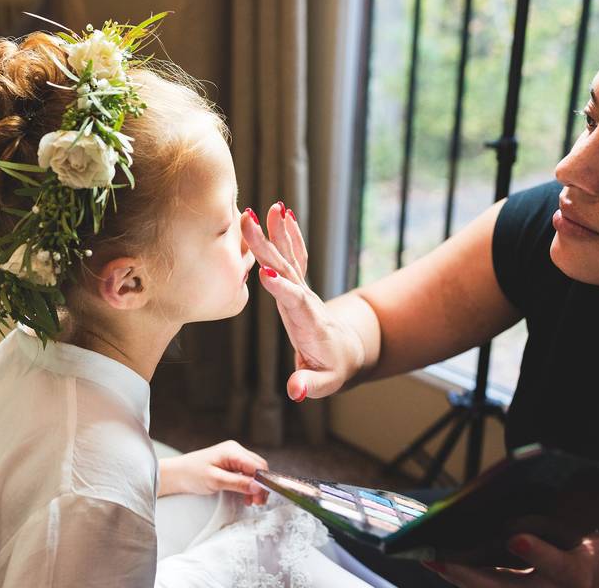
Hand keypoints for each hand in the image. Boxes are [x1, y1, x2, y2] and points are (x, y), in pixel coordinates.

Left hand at [158, 440, 269, 504]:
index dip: (263, 482)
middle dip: (260, 485)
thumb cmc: (192, 474)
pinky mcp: (231, 463)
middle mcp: (235, 450)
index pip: (257, 465)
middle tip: (257, 502)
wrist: (176, 474)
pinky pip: (246, 473)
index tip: (261, 498)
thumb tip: (259, 487)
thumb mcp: (216, 480)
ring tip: (251, 501)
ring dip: (255, 487)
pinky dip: (248, 485)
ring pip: (254, 471)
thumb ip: (238, 483)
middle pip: (258, 468)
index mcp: (232, 451)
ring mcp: (233, 456)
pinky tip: (245, 496)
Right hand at [241, 202, 366, 399]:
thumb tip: (296, 392)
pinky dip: (288, 236)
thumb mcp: (326, 382)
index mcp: (309, 322)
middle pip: (286, 270)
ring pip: (289, 258)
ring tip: (269, 207)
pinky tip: (282, 215)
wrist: (348, 353)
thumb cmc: (333, 369)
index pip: (295, 302)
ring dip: (277, 233)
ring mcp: (302, 290)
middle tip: (250, 222)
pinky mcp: (297, 286)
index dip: (282, 288)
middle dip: (268, 246)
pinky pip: (294, 257)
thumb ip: (310, 384)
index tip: (266, 272)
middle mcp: (305, 301)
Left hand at [424, 532, 598, 586]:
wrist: (588, 584)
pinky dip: (454, 571)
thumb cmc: (587, 544)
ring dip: (454, 573)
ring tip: (424, 553)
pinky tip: (430, 554)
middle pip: (506, 586)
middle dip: (472, 573)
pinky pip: (476, 584)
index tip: (514, 537)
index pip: (558, 563)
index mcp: (575, 570)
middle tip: (442, 557)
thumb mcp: (597, 528)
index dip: (537, 552)